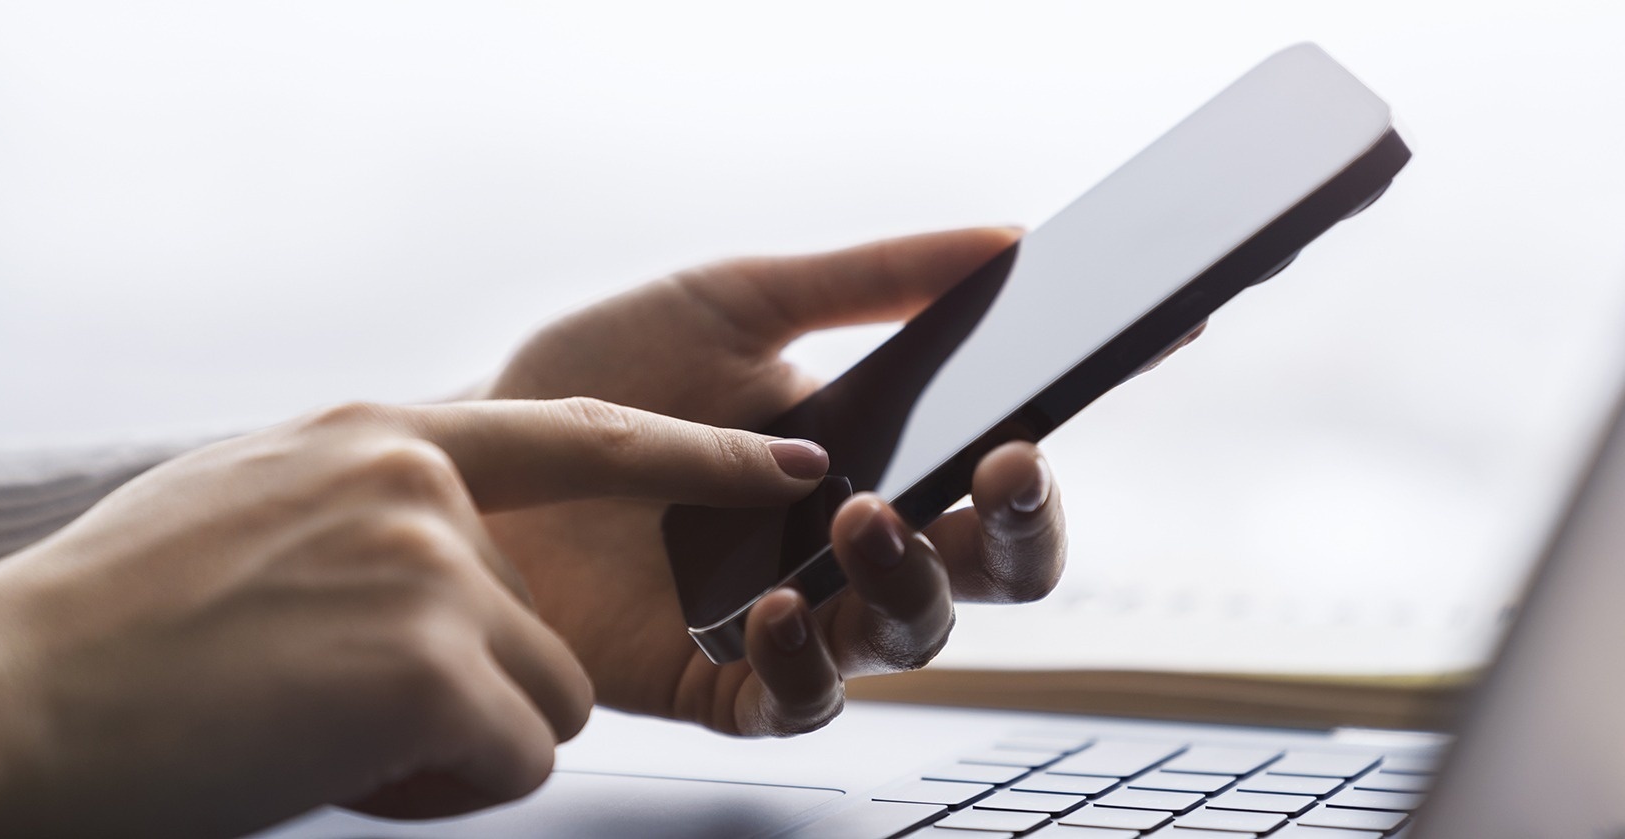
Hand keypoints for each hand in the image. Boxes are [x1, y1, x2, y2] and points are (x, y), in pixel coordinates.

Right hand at [0, 399, 827, 837]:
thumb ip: (364, 514)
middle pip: (553, 629)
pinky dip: (438, 792)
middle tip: (337, 714)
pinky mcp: (433, 661)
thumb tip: (440, 565)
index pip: (576, 436)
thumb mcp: (246, 510)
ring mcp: (434, 565)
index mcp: (377, 439)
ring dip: (458, 748)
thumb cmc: (103, 629)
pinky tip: (330, 765)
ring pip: (548, 703)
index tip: (785, 460)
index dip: (692, 453)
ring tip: (323, 734)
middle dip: (475, 699)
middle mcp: (421, 485)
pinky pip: (516, 763)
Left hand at [484, 228, 1104, 735]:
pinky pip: (798, 702)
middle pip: (994, 573)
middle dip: (1022, 529)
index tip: (1148, 355)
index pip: (1004, 469)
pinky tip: (785, 605)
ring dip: (909, 578)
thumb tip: (1010, 237)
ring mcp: (796, 622)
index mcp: (879, 461)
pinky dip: (807, 659)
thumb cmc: (600, 381)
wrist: (475, 458)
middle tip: (1001, 468)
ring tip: (860, 516)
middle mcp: (853, 550)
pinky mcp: (722, 683)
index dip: (1073, 433)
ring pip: (912, 637)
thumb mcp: (734, 303)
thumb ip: (868, 278)